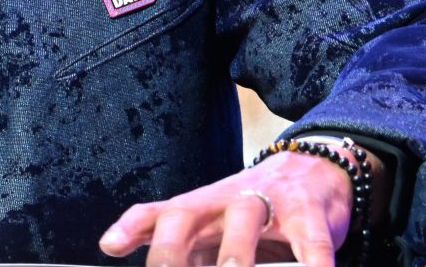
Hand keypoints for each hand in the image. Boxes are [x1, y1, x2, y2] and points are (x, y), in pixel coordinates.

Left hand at [98, 149, 360, 266]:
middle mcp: (227, 200)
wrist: (315, 168)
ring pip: (244, 217)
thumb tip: (127, 253)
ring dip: (235, 251)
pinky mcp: (310, 216)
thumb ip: (184, 248)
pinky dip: (312, 264)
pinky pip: (311, 242)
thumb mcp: (214, 225)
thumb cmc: (254, 209)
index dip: (133, 227)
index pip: (159, 213)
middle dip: (171, 247)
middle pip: (187, 212)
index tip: (110, 245)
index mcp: (202, 207)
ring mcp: (269, 203)